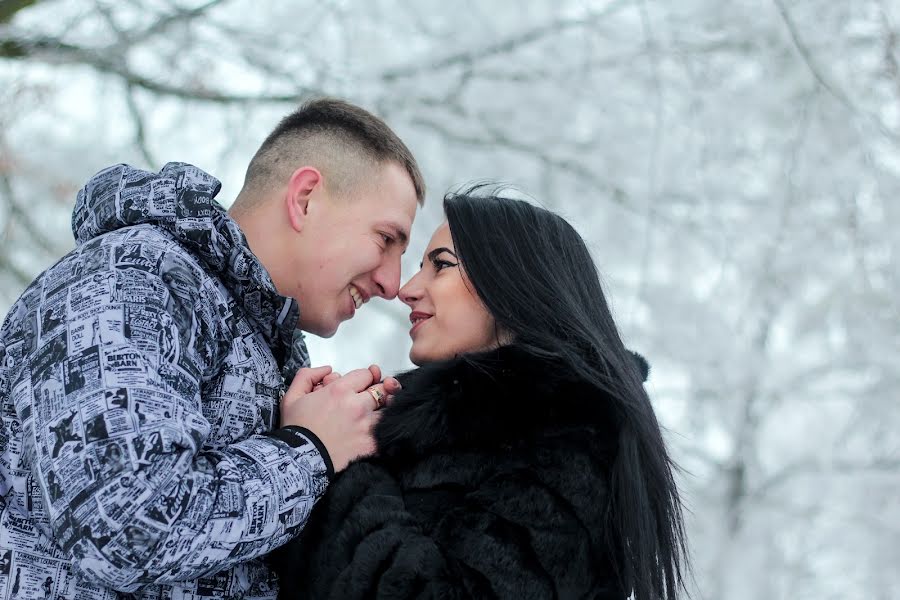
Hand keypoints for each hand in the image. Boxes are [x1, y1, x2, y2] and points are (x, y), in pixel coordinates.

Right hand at [280, 365, 397, 471]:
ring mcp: (366, 425)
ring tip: (374, 414)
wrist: (298, 462)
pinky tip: (375, 431)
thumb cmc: (296, 431)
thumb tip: (327, 370)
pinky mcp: (371, 444)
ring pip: (389, 409)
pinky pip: (386, 431)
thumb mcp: (292, 397)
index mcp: (340, 391)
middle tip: (372, 397)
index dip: (363, 378)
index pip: (366, 374)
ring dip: (384, 410)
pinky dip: (384, 429)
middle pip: (382, 389)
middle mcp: (357, 406)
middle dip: (378, 390)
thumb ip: (308, 375)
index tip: (358, 386)